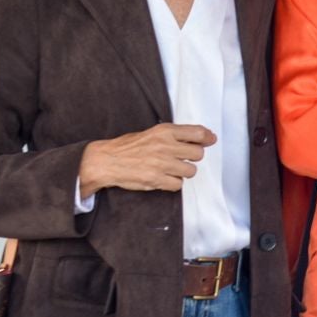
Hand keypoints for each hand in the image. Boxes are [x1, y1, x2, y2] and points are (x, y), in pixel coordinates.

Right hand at [79, 124, 215, 191]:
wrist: (106, 161)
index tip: (210, 140)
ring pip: (190, 171)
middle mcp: (165, 146)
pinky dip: (173, 183)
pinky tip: (163, 178)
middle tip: (180, 158)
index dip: (207, 138)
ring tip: (169, 169)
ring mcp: (161, 164)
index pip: (198, 133)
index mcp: (164, 131)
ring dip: (183, 172)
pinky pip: (178, 185)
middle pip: (198, 154)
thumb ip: (178, 134)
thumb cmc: (129, 147)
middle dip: (192, 158)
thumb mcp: (153, 133)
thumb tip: (207, 136)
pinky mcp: (156, 180)